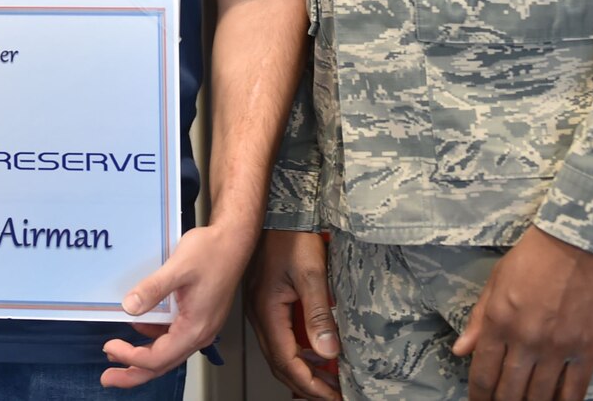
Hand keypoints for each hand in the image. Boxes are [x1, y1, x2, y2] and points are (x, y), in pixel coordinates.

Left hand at [100, 223, 256, 389]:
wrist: (233, 241)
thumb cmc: (212, 252)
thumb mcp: (178, 268)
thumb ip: (153, 290)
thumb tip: (130, 308)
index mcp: (196, 327)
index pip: (158, 357)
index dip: (130, 357)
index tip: (110, 346)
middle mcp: (199, 333)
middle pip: (162, 364)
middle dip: (133, 373)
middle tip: (108, 378)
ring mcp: (200, 326)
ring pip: (167, 353)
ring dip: (141, 358)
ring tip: (117, 355)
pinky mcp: (197, 316)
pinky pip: (172, 337)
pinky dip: (153, 339)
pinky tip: (138, 329)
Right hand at [247, 229, 341, 399]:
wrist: (276, 210)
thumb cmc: (289, 234)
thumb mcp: (311, 273)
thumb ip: (318, 314)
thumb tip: (328, 351)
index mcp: (267, 311)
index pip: (287, 361)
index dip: (310, 383)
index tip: (331, 395)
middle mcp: (260, 315)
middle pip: (280, 363)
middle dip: (306, 384)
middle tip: (332, 394)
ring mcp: (261, 309)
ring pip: (279, 353)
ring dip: (302, 370)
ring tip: (328, 380)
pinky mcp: (267, 302)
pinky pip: (280, 337)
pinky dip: (297, 352)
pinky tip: (314, 352)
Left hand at [451, 226, 592, 400]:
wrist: (580, 242)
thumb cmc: (534, 256)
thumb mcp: (496, 280)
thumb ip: (478, 319)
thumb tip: (459, 351)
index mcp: (499, 322)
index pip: (483, 373)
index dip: (478, 395)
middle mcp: (526, 340)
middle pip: (509, 391)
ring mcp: (558, 348)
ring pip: (540, 396)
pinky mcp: (588, 350)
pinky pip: (574, 390)